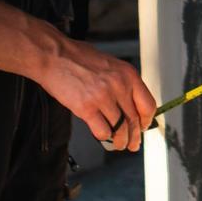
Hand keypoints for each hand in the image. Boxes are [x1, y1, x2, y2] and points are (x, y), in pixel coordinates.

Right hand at [39, 36, 159, 152]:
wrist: (54, 56)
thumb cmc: (77, 57)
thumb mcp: (110, 64)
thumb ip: (122, 83)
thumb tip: (130, 103)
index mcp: (128, 74)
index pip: (148, 104)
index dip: (147, 121)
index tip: (144, 127)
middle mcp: (119, 86)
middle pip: (134, 120)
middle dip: (135, 137)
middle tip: (133, 144)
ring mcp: (103, 98)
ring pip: (120, 129)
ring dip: (120, 141)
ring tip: (118, 145)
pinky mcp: (86, 108)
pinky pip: (103, 131)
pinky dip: (104, 137)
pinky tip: (103, 137)